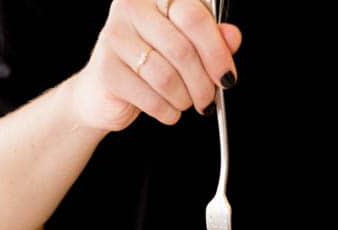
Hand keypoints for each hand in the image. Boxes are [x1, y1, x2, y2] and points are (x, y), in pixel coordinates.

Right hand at [71, 0, 241, 131]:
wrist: (104, 92)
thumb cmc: (146, 66)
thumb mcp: (182, 47)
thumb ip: (208, 39)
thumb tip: (233, 37)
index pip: (193, 16)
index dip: (216, 50)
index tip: (226, 76)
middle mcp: (131, 9)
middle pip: (182, 50)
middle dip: (203, 83)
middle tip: (207, 99)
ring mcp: (115, 38)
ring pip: (167, 77)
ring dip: (184, 100)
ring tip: (184, 103)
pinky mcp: (108, 72)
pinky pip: (152, 99)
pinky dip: (168, 112)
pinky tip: (168, 110)